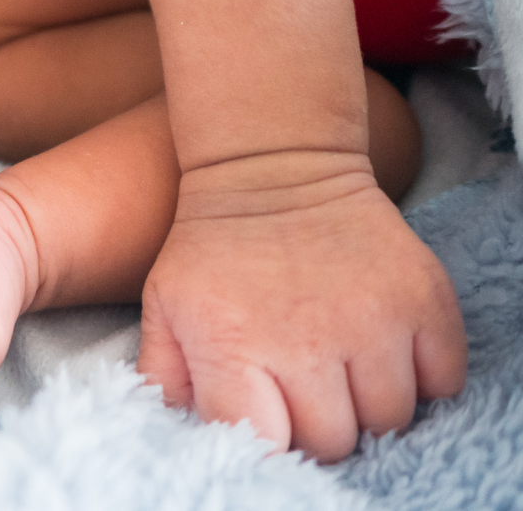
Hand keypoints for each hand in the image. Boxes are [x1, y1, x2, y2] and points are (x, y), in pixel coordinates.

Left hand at [138, 157, 466, 461]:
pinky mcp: (423, 301)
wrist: (273, 166)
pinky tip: (386, 350)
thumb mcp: (166, 304)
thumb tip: (183, 427)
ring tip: (342, 365)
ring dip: (368, 403)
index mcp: (233, 345)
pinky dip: (422, 378)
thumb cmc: (213, 247)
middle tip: (304, 387)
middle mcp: (304, 340)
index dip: (263, 439)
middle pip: (331, 441)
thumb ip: (166, 375)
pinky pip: (442, 382)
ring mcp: (371, 321)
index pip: (262, 441)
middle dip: (316, 424)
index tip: (265, 417)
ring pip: (388, 419)